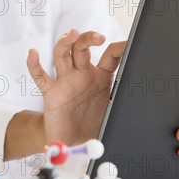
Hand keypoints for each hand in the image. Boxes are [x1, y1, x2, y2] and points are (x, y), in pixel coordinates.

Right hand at [27, 30, 125, 145]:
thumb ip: (122, 108)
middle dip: (89, 39)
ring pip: (63, 54)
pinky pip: (40, 77)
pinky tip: (33, 53)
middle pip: (82, 48)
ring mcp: (65, 82)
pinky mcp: (51, 93)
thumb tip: (145, 118)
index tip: (127, 44)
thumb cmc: (94, 126)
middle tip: (99, 37)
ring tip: (72, 34)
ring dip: (66, 42)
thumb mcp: (113, 114)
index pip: (110, 56)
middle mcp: (82, 75)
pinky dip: (34, 65)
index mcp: (101, 78)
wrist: (74, 143)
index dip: (119, 48)